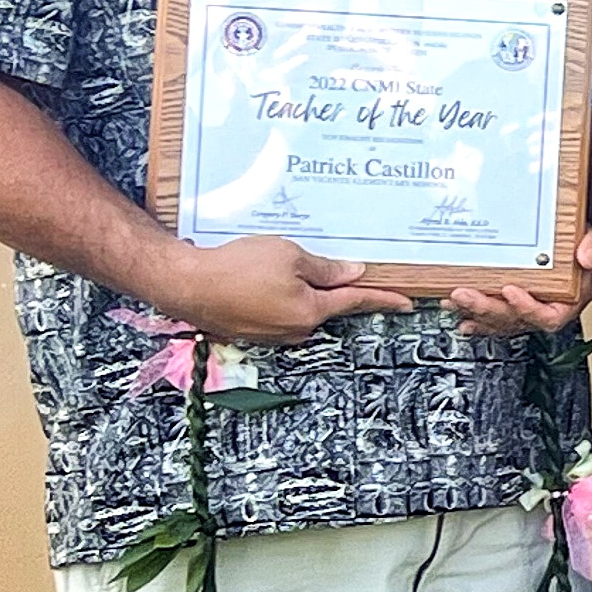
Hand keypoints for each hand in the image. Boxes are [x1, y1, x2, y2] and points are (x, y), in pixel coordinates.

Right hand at [159, 234, 415, 344]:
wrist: (185, 283)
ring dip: (297, 289)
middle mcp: (295, 330)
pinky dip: (276, 295)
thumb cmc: (236, 266)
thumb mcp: (289, 256)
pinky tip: (257, 279)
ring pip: (300, 308)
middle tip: (308, 262)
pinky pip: (277, 311)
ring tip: (268, 266)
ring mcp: (271, 335)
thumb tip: (354, 274)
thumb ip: (326, 268)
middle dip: (327, 286)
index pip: (356, 303)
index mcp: (310, 311)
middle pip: (326, 305)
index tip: (406, 302)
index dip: (383, 298)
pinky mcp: (252, 331)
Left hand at [443, 226, 591, 338]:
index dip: (528, 308)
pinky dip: (476, 319)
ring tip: (454, 299)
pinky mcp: (513, 304)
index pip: (550, 317)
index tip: (510, 290)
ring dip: (475, 312)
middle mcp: (548, 308)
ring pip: (501, 320)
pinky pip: (494, 319)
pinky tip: (461, 316)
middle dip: (487, 309)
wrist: (574, 240)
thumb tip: (585, 256)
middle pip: (516, 320)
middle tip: (464, 294)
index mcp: (570, 299)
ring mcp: (529, 307)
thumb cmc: (583, 242)